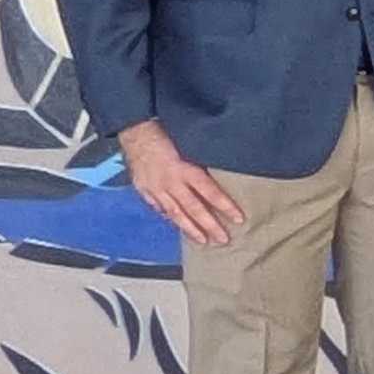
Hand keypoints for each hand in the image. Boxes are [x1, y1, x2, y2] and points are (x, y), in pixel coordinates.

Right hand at [117, 117, 244, 248]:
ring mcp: (155, 189)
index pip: (209, 192)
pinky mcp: (144, 191)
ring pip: (176, 214)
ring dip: (191, 229)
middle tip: (224, 239)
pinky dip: (170, 219)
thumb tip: (224, 177)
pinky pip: (159, 209)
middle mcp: (170, 182)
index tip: (238, 219)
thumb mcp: (189, 146)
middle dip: (210, 226)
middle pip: (194, 209)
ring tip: (204, 241)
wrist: (136, 132)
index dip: (225, 206)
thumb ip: (203, 164)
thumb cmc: (166, 135)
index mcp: (184, 169)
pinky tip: (179, 227)